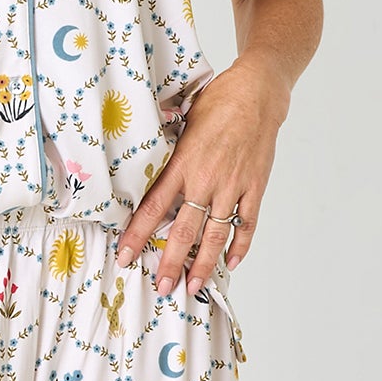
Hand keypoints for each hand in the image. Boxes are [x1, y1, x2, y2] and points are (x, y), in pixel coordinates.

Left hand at [114, 61, 288, 296]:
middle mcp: (205, 179)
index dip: (138, 235)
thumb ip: (165, 148)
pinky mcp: (254, 187)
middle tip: (162, 286)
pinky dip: (240, 244)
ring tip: (193, 285)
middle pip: (184, 230)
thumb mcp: (181, 121)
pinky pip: (247, 222)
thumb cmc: (216, 102)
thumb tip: (142, 160)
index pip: (153, 207)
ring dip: (204, 263)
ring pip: (215, 234)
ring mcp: (232, 186)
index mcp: (182, 163)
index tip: (125, 255)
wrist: (257, 93)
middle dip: (171, 262)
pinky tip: (232, 261)